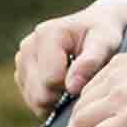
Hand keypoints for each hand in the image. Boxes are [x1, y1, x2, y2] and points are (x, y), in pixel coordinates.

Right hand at [13, 0, 126, 114]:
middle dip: (62, 99)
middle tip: (82, 89)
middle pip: (39, 93)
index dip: (72, 90)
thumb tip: (71, 87)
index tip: (88, 83)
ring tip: (74, 86)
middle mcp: (28, 45)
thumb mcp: (105, 42)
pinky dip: (48, 100)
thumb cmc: (103, 34)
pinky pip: (30, 98)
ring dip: (55, 101)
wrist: (96, 24)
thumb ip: (90, 62)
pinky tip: (65, 88)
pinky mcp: (21, 69)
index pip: (51, 80)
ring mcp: (21, 58)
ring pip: (33, 99)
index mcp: (47, 35)